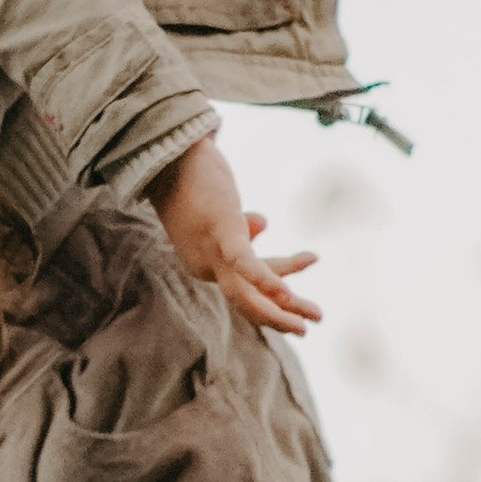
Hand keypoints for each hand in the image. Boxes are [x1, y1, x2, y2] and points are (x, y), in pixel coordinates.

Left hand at [150, 137, 319, 335]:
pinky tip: (286, 294)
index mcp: (205, 263)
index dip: (281, 277)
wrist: (168, 151)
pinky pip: (244, 265)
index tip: (311, 258)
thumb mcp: (221, 208)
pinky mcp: (220, 232)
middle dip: (281, 318)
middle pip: (247, 302)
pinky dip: (265, 281)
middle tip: (309, 330)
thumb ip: (241, 224)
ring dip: (281, 312)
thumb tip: (263, 223)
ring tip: (312, 319)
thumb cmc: (192, 179)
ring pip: (246, 296)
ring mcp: (211, 252)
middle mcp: (204, 266)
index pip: (249, 282)